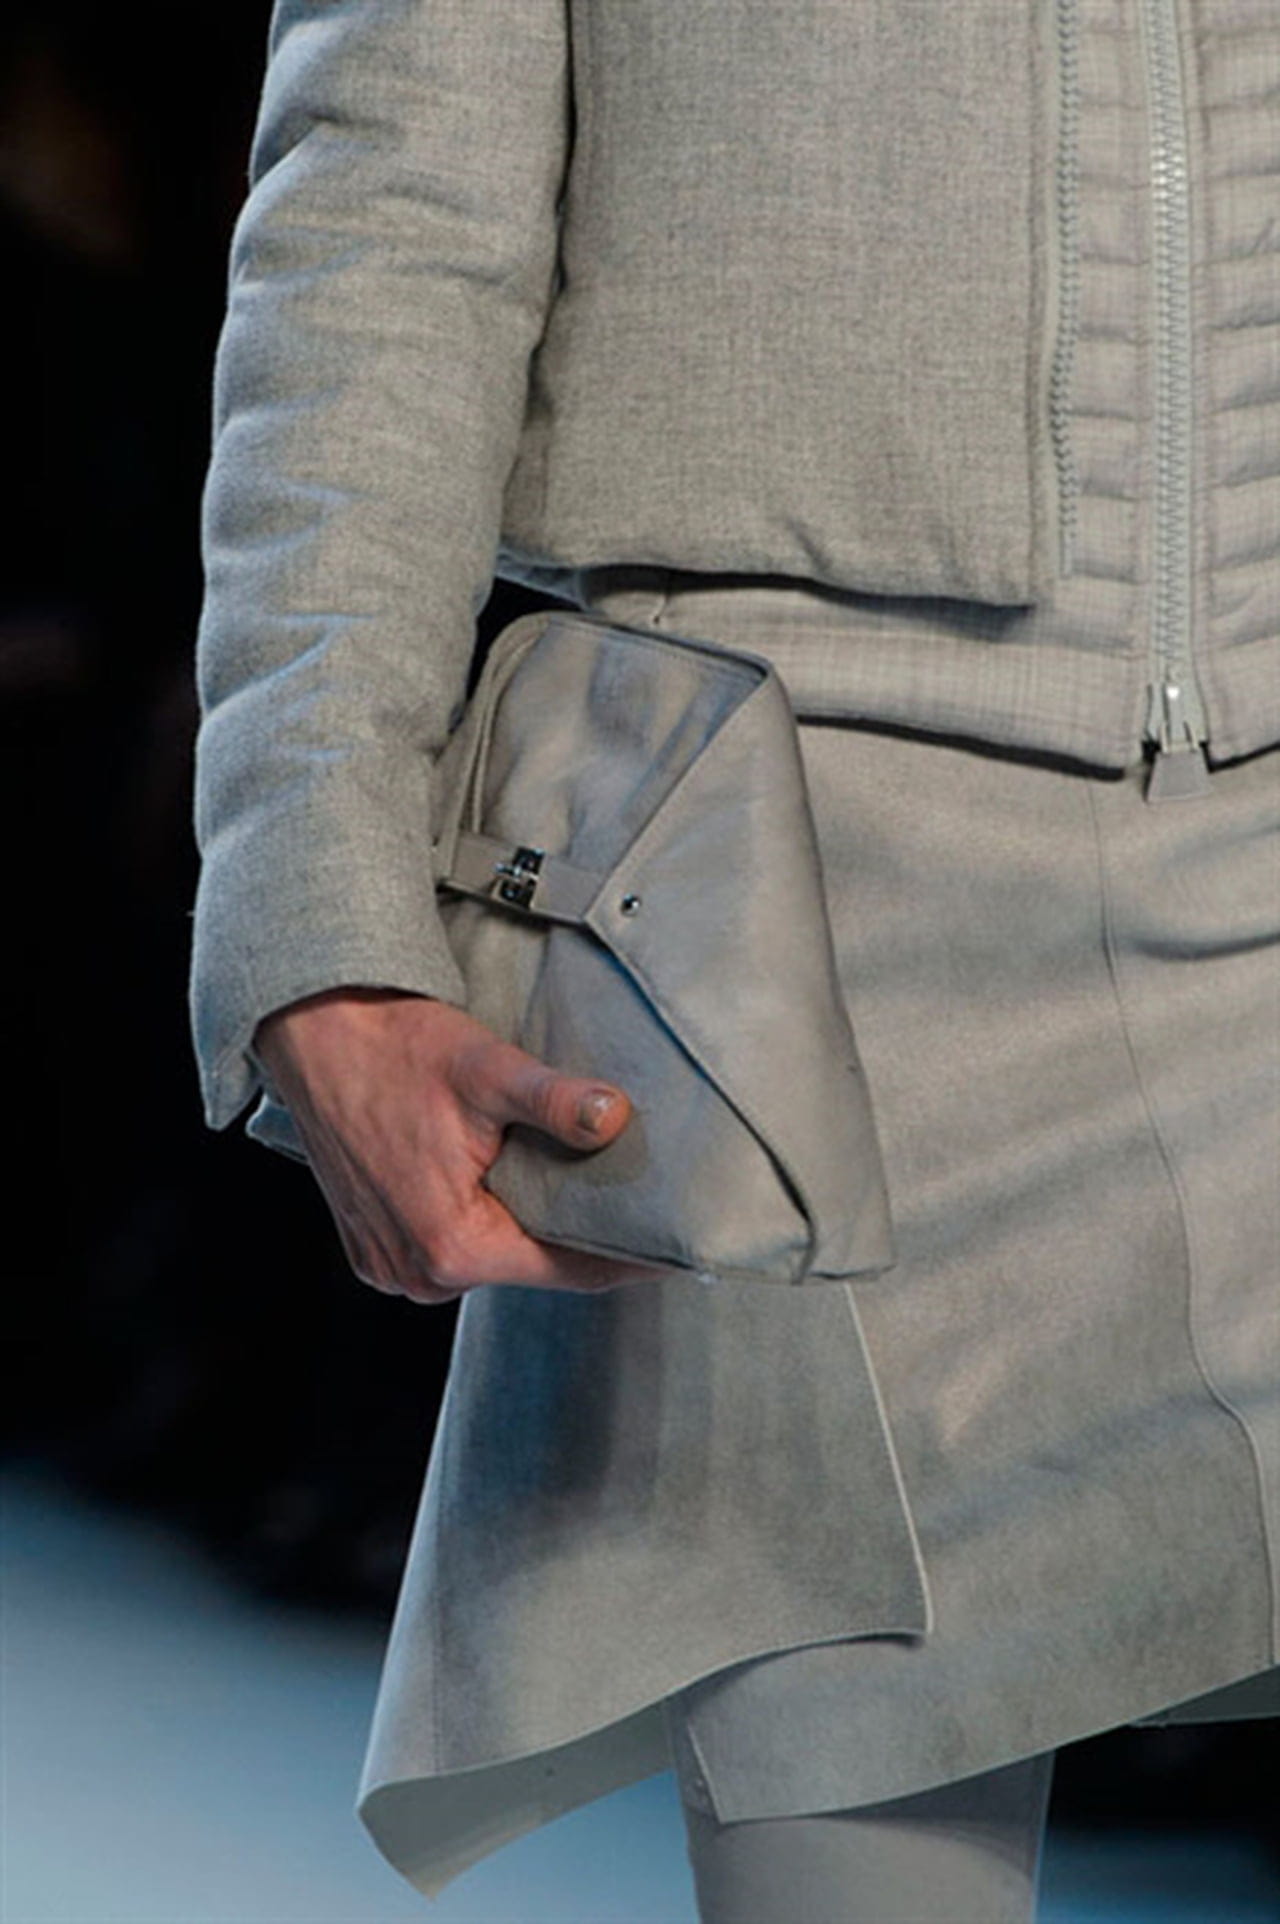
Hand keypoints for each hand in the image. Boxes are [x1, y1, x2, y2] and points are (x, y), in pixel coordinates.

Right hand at [252, 987, 659, 1304]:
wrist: (315, 1029)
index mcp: (450, 1245)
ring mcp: (390, 1264)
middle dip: (579, 1234)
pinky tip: (504, 1179)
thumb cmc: (394, 1048)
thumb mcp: (486, 1070)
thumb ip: (554, 1101)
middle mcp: (416, 1272)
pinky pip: (451, 1246)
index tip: (676, 1244)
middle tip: (635, 1199)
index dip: (627, 1255)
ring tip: (573, 1183)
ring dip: (527, 1223)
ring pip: (492, 1256)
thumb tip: (614, 1117)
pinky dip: (483, 1218)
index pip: (568, 1269)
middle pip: (530, 1264)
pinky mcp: (374, 1246)